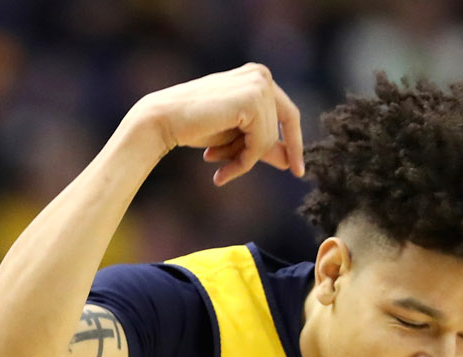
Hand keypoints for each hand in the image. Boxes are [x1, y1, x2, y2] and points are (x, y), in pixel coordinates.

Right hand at [130, 63, 303, 184]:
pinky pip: (259, 144)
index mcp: (258, 77)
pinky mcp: (251, 100)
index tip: (298, 171)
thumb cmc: (194, 125)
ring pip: (268, 140)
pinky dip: (242, 161)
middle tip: (230, 174)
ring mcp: (258, 85)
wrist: (164, 120)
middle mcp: (262, 75)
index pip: (287, 115)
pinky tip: (218, 166)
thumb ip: (261, 143)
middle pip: (281, 128)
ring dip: (243, 159)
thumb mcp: (235, 136)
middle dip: (259, 154)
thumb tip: (290, 161)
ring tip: (216, 163)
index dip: (294, 143)